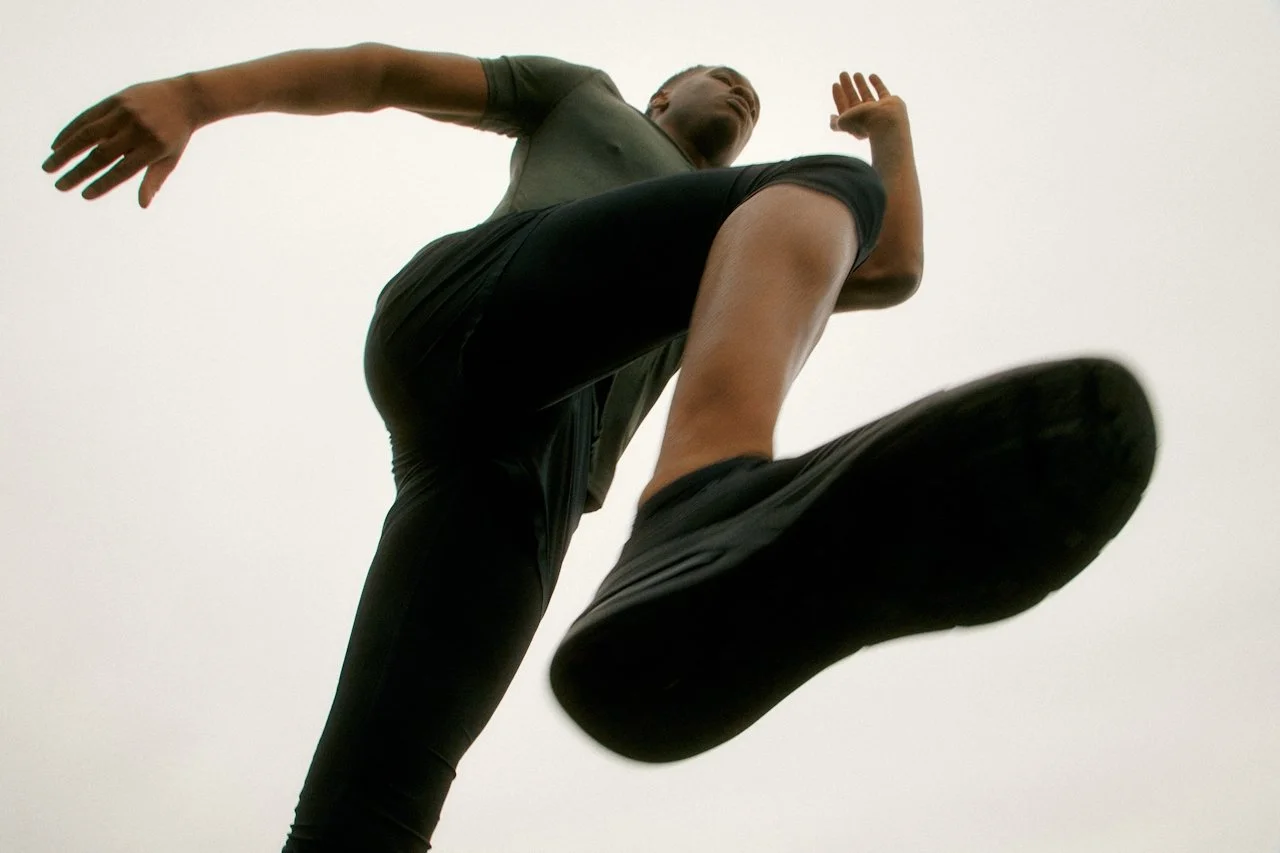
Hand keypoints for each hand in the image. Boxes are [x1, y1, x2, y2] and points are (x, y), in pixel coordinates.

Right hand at [42, 76, 199, 207]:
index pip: (122, 170)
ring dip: (65, 151)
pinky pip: (87, 116)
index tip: (85, 195)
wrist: (185, 97)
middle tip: (59, 186)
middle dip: (78, 172)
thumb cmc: (176, 135)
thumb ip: (154, 180)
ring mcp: (125, 112)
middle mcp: (137, 129)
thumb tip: (143, 205)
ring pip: (88, 134)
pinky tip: (57, 145)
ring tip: (49, 166)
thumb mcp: (170, 158)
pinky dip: (70, 131)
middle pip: (101, 154)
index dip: (103, 184)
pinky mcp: (116, 99)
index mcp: (153, 147)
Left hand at [829, 72, 907, 139]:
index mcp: (854, 121)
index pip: (844, 106)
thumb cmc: (863, 123)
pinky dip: (877, 83)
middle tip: (843, 74)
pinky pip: (882, 91)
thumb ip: (835, 122)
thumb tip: (832, 117)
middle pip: (854, 99)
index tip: (835, 83)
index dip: (839, 96)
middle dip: (847, 87)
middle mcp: (865, 116)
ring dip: (861, 84)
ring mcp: (878, 109)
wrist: (886, 123)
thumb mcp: (843, 123)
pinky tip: (871, 76)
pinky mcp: (889, 102)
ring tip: (856, 73)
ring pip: (867, 94)